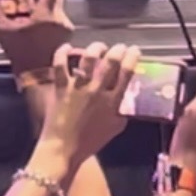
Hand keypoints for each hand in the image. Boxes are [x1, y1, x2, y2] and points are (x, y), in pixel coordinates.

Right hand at [0, 0, 71, 73]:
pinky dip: (50, 18)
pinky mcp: (68, 35)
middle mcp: (59, 18)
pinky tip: (40, 25)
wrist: (38, 77)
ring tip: (34, 12)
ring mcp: (66, 27)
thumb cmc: (21, 54)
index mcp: (45, 15)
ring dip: (47, 7)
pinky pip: (59, 19)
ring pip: (56, 8)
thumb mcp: (2, 31)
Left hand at [39, 41, 137, 169]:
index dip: (132, 58)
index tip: (134, 50)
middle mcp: (97, 91)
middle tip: (119, 47)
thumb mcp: (115, 128)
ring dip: (95, 48)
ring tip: (98, 47)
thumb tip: (127, 97)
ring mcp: (77, 87)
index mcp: (112, 102)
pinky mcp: (60, 86)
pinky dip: (63, 52)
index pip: (127, 74)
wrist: (64, 149)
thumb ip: (122, 111)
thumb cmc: (90, 141)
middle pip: (110, 62)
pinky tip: (67, 46)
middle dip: (117, 50)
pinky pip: (60, 64)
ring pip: (88, 58)